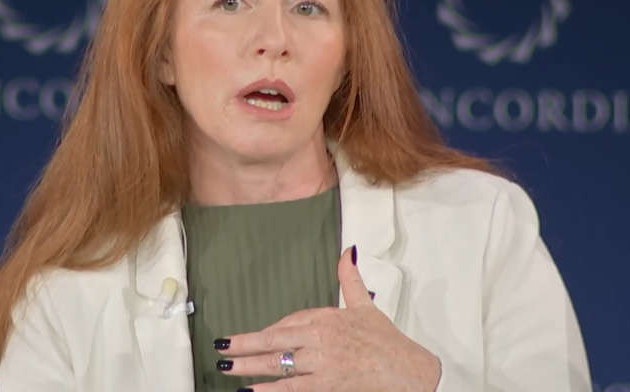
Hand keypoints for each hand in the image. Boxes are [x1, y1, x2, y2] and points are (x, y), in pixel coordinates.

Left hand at [215, 245, 441, 390]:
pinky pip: (291, 387)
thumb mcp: (365, 304)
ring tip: (226, 368)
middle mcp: (320, 338)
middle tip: (221, 348)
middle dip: (244, 344)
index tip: (251, 338)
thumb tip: (347, 252)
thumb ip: (350, 278)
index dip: (269, 331)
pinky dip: (269, 390)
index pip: (288, 321)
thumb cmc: (386, 340)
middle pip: (274, 340)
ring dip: (249, 367)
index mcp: (326, 316)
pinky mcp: (326, 384)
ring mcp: (321, 363)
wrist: (408, 370)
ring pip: (278, 364)